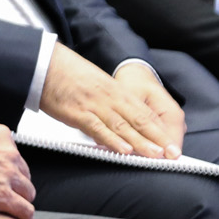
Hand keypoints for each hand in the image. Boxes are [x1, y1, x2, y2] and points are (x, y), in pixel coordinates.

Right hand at [0, 124, 34, 218]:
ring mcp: (8, 174)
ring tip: (12, 206)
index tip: (2, 174)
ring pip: (27, 192)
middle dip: (15, 183)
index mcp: (1, 136)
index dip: (9, 167)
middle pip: (23, 173)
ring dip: (20, 199)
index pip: (15, 154)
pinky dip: (25, 216)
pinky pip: (24, 209)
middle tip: (3, 190)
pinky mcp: (2, 195)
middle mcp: (9, 153)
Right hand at [38, 44, 178, 157]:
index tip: (173, 146)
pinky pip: (98, 128)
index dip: (161, 131)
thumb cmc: (67, 74)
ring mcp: (95, 105)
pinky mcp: (78, 113)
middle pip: (140, 120)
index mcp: (116, 91)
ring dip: (141, 142)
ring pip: (123, 126)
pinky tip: (123, 150)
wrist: (45, 63)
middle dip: (158, 139)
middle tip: (174, 155)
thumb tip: (122, 121)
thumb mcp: (96, 84)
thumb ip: (111, 101)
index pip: (145, 113)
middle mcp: (110, 98)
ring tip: (156, 155)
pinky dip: (112, 140)